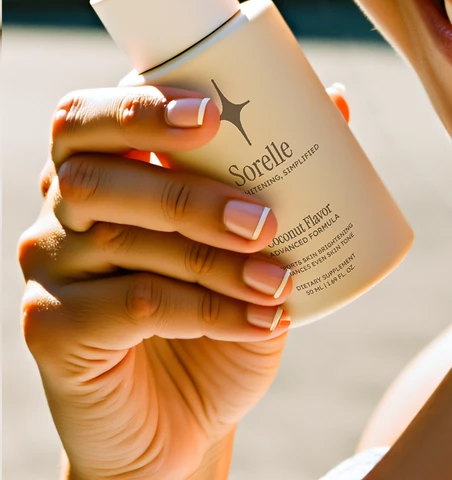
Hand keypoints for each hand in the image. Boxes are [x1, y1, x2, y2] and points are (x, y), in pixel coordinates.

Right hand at [17, 81, 350, 479]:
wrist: (185, 415)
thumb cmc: (221, 304)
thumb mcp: (254, 238)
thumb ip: (282, 170)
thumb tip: (339, 99)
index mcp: (101, 163)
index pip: (87, 116)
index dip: (139, 107)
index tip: (210, 114)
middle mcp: (60, 210)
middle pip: (96, 178)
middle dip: (189, 193)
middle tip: (264, 219)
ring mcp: (48, 269)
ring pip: (124, 243)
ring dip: (216, 261)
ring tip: (282, 281)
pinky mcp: (51, 330)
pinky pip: (131, 306)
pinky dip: (207, 311)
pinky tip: (259, 320)